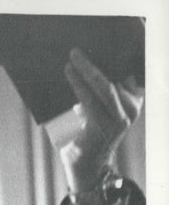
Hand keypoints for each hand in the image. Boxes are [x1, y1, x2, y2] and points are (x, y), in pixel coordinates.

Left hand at [60, 47, 143, 191]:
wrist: (88, 163)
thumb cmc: (91, 131)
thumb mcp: (98, 107)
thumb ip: (99, 91)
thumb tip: (84, 66)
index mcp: (134, 100)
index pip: (128, 72)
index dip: (118, 56)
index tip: (105, 41)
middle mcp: (132, 108)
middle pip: (113, 77)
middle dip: (93, 63)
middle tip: (75, 51)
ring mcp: (121, 119)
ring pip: (103, 87)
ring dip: (83, 72)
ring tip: (70, 62)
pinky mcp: (105, 127)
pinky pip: (90, 101)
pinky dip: (78, 85)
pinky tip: (69, 75)